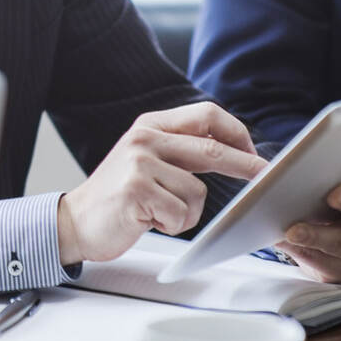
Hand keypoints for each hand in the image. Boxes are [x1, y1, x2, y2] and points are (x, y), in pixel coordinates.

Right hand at [57, 102, 266, 263]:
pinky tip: (147, 220)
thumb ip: (180, 149)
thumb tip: (234, 150)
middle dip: (245, 165)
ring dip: (186, 213)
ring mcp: (139, 164)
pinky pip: (181, 214)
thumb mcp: (146, 159)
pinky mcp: (136, 191)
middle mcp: (144, 138)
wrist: (75, 220)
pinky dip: (171, 225)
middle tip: (266, 176)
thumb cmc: (119, 195)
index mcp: (150, 125)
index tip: (253, 152)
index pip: (206, 114)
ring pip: (197, 192)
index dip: (236, 132)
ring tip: (158, 212)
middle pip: (212, 149)